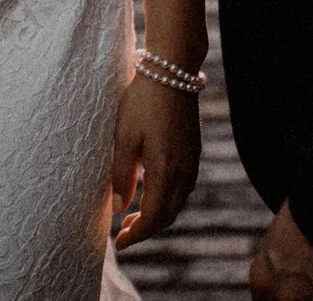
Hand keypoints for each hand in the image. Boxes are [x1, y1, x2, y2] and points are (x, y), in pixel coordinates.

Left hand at [110, 73, 199, 249]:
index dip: (137, 235)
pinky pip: (184, 187)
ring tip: (133, 216)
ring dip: (158, 215)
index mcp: (165, 170)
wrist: (171, 70)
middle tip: (122, 234)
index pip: (153, 217)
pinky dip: (168, 200)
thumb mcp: (124, 138)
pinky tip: (152, 192)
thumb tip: (119, 208)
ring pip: (178, 202)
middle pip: (168, 215)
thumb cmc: (142, 102)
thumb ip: (121, 175)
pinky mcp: (193, 150)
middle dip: (146, 230)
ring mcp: (192, 160)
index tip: (119, 243)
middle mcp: (184, 170)